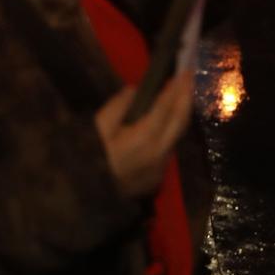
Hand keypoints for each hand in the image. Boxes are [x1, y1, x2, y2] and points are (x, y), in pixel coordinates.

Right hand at [94, 70, 193, 198]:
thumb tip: (134, 91)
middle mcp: (159, 153)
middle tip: (191, 77)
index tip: (185, 71)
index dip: (177, 88)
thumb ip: (117, 107)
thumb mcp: (95, 129)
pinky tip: (166, 122)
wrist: (83, 203)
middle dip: (186, 97)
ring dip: (181, 115)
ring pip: (176, 136)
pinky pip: (168, 149)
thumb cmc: (87, 161)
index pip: (167, 107)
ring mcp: (160, 168)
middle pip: (180, 121)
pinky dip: (171, 131)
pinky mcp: (155, 179)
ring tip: (181, 95)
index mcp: (144, 138)